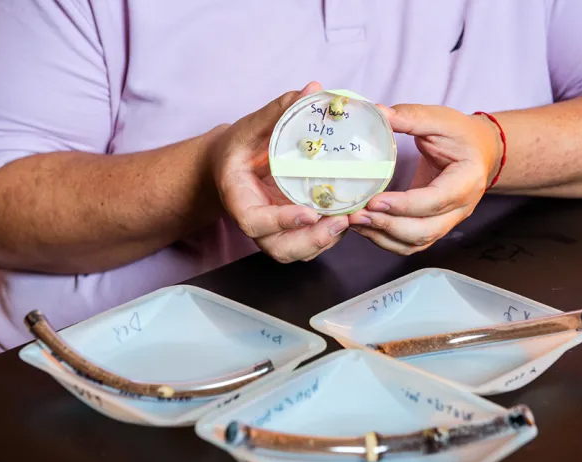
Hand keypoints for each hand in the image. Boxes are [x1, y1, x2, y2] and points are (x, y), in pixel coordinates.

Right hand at [211, 82, 348, 262]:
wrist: (232, 164)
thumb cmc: (239, 146)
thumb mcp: (252, 125)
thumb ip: (280, 111)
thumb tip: (314, 89)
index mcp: (238, 198)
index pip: (254, 222)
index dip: (281, 222)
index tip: (308, 214)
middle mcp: (256, 221)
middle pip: (279, 249)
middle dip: (311, 241)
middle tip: (340, 222)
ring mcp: (274, 230)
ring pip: (297, 252)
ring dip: (324, 241)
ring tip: (349, 220)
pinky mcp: (290, 230)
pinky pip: (309, 243)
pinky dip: (328, 237)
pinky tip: (348, 217)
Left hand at [348, 105, 502, 254]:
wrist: (479, 151)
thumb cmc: (461, 135)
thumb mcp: (440, 119)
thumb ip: (410, 116)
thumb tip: (377, 111)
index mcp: (466, 180)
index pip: (434, 201)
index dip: (403, 205)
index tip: (373, 201)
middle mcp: (461, 208)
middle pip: (424, 230)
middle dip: (387, 226)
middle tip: (356, 215)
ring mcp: (448, 221)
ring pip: (416, 243)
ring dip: (382, 237)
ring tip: (355, 222)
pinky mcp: (434, 227)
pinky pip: (410, 244)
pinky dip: (385, 240)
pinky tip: (365, 227)